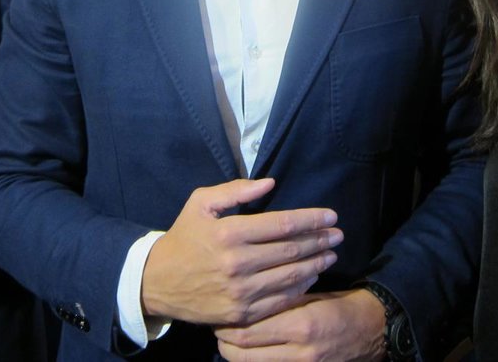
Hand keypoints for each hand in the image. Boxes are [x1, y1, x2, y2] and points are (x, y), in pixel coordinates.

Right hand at [141, 178, 342, 325]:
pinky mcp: (241, 313)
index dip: (312, 219)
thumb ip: (236, 191)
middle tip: (339, 234)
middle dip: (320, 240)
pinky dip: (300, 288)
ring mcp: (240, 291)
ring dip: (316, 264)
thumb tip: (270, 183)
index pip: (283, 224)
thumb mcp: (201, 203)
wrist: (158, 282)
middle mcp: (238, 263)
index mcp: (230, 233)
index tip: (331, 215)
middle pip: (292, 250)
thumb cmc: (184, 237)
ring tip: (331, 254)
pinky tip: (311, 277)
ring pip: (290, 276)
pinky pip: (280, 300)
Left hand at [215, 289, 386, 360]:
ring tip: (227, 337)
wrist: (370, 332)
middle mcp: (298, 350)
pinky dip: (253, 360)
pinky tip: (247, 350)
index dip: (228, 321)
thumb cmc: (339, 306)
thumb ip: (281, 299)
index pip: (250, 328)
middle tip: (217, 324)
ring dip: (233, 352)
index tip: (221, 308)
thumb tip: (247, 295)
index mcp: (301, 324)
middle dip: (224, 338)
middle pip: (244, 351)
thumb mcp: (311, 297)